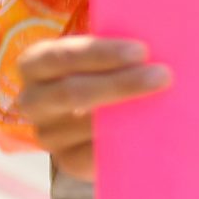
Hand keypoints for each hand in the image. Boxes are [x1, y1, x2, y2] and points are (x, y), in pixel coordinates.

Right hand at [17, 35, 172, 179]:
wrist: (96, 118)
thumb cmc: (102, 71)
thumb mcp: (101, 56)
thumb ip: (118, 48)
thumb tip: (157, 38)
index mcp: (35, 63)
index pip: (62, 56)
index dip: (101, 53)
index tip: (141, 51)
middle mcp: (33, 100)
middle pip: (73, 93)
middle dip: (121, 84)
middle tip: (163, 76)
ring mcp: (48, 134)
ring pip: (86, 126)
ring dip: (128, 114)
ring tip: (165, 104)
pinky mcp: (67, 161)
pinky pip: (94, 156)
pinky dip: (123, 143)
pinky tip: (151, 133)